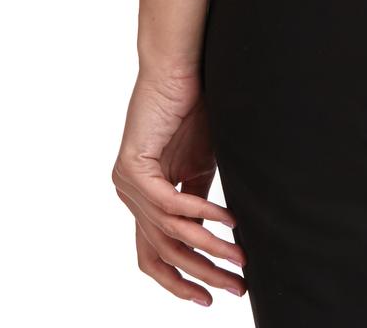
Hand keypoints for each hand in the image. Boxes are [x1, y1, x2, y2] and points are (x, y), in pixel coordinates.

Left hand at [112, 66, 246, 305]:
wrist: (180, 68)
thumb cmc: (192, 107)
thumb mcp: (198, 166)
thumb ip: (197, 200)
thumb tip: (217, 236)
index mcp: (143, 197)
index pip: (154, 255)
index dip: (180, 281)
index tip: (210, 298)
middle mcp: (130, 195)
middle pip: (162, 254)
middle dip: (201, 274)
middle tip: (235, 287)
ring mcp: (126, 183)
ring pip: (168, 234)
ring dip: (208, 248)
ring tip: (239, 257)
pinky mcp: (131, 167)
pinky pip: (168, 204)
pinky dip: (199, 214)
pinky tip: (226, 220)